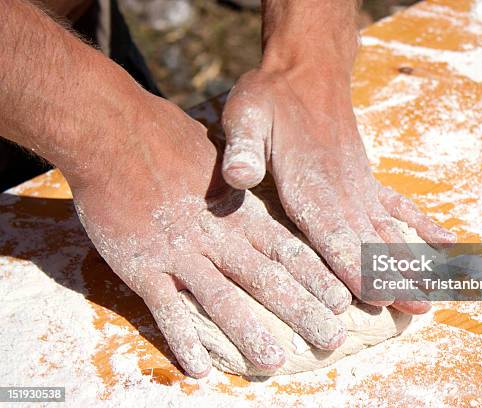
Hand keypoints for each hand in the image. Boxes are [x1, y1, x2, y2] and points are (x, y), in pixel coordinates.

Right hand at [69, 94, 350, 376]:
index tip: (344, 302)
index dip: (316, 278)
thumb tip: (261, 190)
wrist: (113, 132)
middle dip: (301, 311)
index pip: (287, 250)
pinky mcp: (141, 266)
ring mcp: (180, 253)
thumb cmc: (168, 139)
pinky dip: (182, 339)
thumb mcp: (219, 158)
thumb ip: (242, 184)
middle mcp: (217, 237)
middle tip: (331, 339)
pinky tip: (198, 370)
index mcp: (239, 212)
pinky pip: (166, 309)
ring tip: (274, 362)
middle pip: (266, 280)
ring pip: (221, 300)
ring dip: (249, 333)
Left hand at [221, 67, 455, 312]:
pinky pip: (400, 205)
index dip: (355, 268)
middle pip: (369, 243)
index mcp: (309, 185)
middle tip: (420, 310)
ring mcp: (359, 186)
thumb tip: (239, 176)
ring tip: (435, 291)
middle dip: (393, 279)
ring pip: (389, 231)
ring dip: (412, 262)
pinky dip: (424, 225)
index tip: (379, 296)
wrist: (307, 68)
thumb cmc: (270, 96)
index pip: (335, 235)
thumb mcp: (245, 116)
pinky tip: (448, 244)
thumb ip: (243, 150)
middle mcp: (342, 191)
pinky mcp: (367, 178)